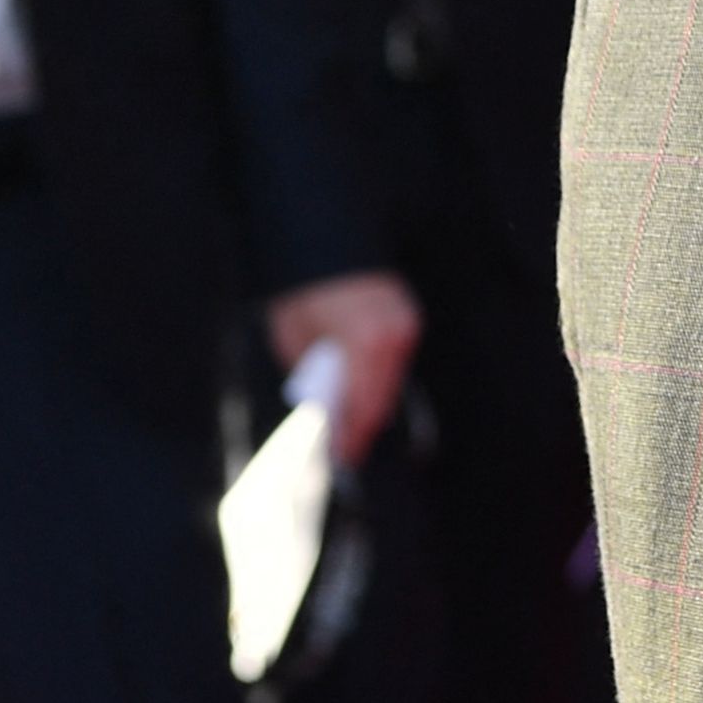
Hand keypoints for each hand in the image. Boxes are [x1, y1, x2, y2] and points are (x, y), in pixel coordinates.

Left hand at [264, 271, 420, 467]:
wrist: (318, 240)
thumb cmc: (301, 291)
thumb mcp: (295, 341)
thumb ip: (315, 380)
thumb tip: (324, 415)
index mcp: (368, 344)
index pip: (362, 409)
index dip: (349, 440)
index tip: (338, 461)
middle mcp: (395, 336)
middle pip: (380, 400)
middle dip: (360, 427)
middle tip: (342, 451)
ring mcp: (405, 325)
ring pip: (389, 382)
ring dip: (370, 403)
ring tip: (348, 426)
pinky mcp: (406, 316)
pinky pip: (392, 360)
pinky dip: (376, 379)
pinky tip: (358, 392)